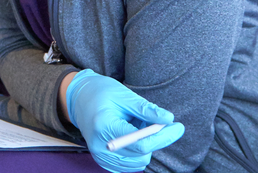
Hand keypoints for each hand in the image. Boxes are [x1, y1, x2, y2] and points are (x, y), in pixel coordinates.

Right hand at [66, 69, 184, 172]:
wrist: (78, 99)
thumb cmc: (100, 93)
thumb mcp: (123, 95)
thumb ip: (146, 109)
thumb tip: (168, 119)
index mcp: (104, 126)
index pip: (140, 143)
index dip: (163, 137)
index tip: (178, 127)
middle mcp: (101, 146)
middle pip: (141, 155)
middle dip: (155, 139)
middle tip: (155, 120)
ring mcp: (101, 157)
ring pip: (139, 161)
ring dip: (145, 145)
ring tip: (135, 124)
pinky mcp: (104, 162)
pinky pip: (131, 164)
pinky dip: (137, 151)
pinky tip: (130, 134)